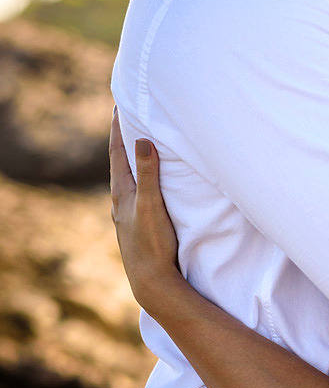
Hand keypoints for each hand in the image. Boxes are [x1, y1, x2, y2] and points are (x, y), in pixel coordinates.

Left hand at [109, 111, 180, 311]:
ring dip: (133, 162)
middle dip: (125, 141)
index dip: (119, 129)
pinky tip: (147, 186)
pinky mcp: (138, 226)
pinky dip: (141, 180)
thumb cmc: (151, 243)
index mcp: (122, 192)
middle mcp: (121, 202)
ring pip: (128, 180)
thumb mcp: (151, 205)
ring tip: (139, 147)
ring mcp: (128, 215)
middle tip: (129, 118)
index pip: (117, 152)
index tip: (120, 106)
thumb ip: (148, 174)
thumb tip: (143, 140)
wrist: (152, 281)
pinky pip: (137, 194)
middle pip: (120, 163)